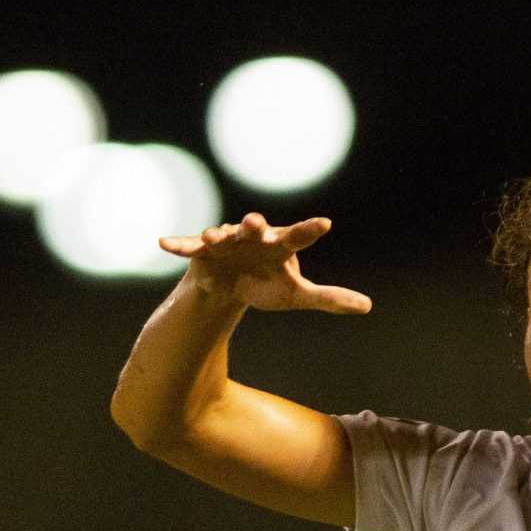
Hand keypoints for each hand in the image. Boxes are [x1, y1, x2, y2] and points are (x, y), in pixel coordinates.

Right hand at [157, 213, 372, 313]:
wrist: (229, 285)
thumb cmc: (265, 283)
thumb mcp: (296, 295)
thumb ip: (329, 298)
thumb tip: (367, 306)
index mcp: (279, 244)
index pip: (299, 235)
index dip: (310, 229)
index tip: (325, 224)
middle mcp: (252, 237)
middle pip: (256, 228)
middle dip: (254, 225)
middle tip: (256, 223)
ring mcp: (225, 241)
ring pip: (221, 234)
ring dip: (216, 234)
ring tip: (213, 237)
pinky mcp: (201, 252)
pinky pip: (188, 246)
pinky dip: (178, 244)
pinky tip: (163, 243)